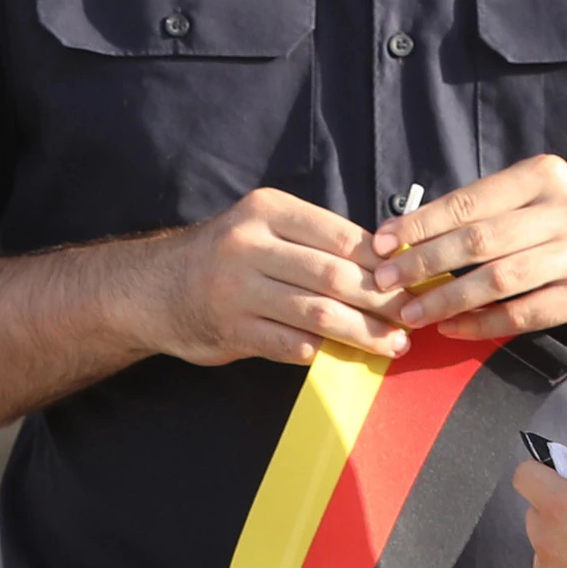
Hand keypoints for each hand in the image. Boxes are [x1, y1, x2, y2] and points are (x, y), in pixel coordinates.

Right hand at [130, 188, 407, 366]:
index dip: (383, 263)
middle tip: (411, 318)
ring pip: (318, 314)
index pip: (341, 236)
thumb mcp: (263, 229)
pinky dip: (324, 353)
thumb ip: (315, 241)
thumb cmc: (226, 257)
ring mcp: (237, 289)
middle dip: (381, 301)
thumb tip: (387, 263)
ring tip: (392, 344)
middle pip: (334, 276)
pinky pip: (290, 344)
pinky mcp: (232, 329)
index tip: (411, 281)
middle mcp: (250, 244)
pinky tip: (345, 356)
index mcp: (267, 210)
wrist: (155, 287)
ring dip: (363, 333)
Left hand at [367, 156, 566, 337]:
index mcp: (543, 175)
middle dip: (424, 263)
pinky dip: (482, 324)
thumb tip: (405, 234)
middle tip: (386, 281)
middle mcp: (565, 211)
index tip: (382, 243)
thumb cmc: (562, 223)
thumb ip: (481, 210)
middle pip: (479, 241)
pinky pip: (521, 314)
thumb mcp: (532, 198)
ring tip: (412, 313)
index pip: (469, 201)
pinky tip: (452, 329)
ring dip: (447, 299)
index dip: (420, 224)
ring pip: (497, 280)